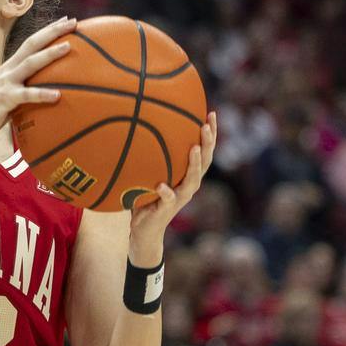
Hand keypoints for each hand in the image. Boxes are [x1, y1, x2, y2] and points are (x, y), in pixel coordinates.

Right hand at [0, 17, 77, 149]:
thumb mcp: (7, 96)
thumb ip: (22, 90)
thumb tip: (45, 93)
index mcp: (9, 67)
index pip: (31, 43)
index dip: (48, 31)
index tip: (66, 20)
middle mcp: (7, 70)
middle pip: (32, 44)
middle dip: (53, 31)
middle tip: (73, 21)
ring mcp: (5, 83)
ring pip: (30, 64)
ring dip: (50, 54)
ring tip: (69, 47)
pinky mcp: (4, 99)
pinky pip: (26, 95)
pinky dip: (42, 94)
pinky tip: (57, 96)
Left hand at [127, 110, 216, 263]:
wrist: (144, 232)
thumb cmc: (145, 199)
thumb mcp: (148, 175)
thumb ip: (147, 157)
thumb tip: (134, 127)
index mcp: (187, 176)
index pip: (203, 151)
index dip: (210, 134)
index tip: (211, 113)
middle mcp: (188, 186)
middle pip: (205, 162)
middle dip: (208, 143)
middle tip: (206, 125)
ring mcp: (179, 198)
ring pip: (192, 180)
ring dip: (194, 164)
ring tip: (194, 148)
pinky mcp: (167, 210)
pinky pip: (168, 200)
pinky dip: (166, 193)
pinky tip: (161, 186)